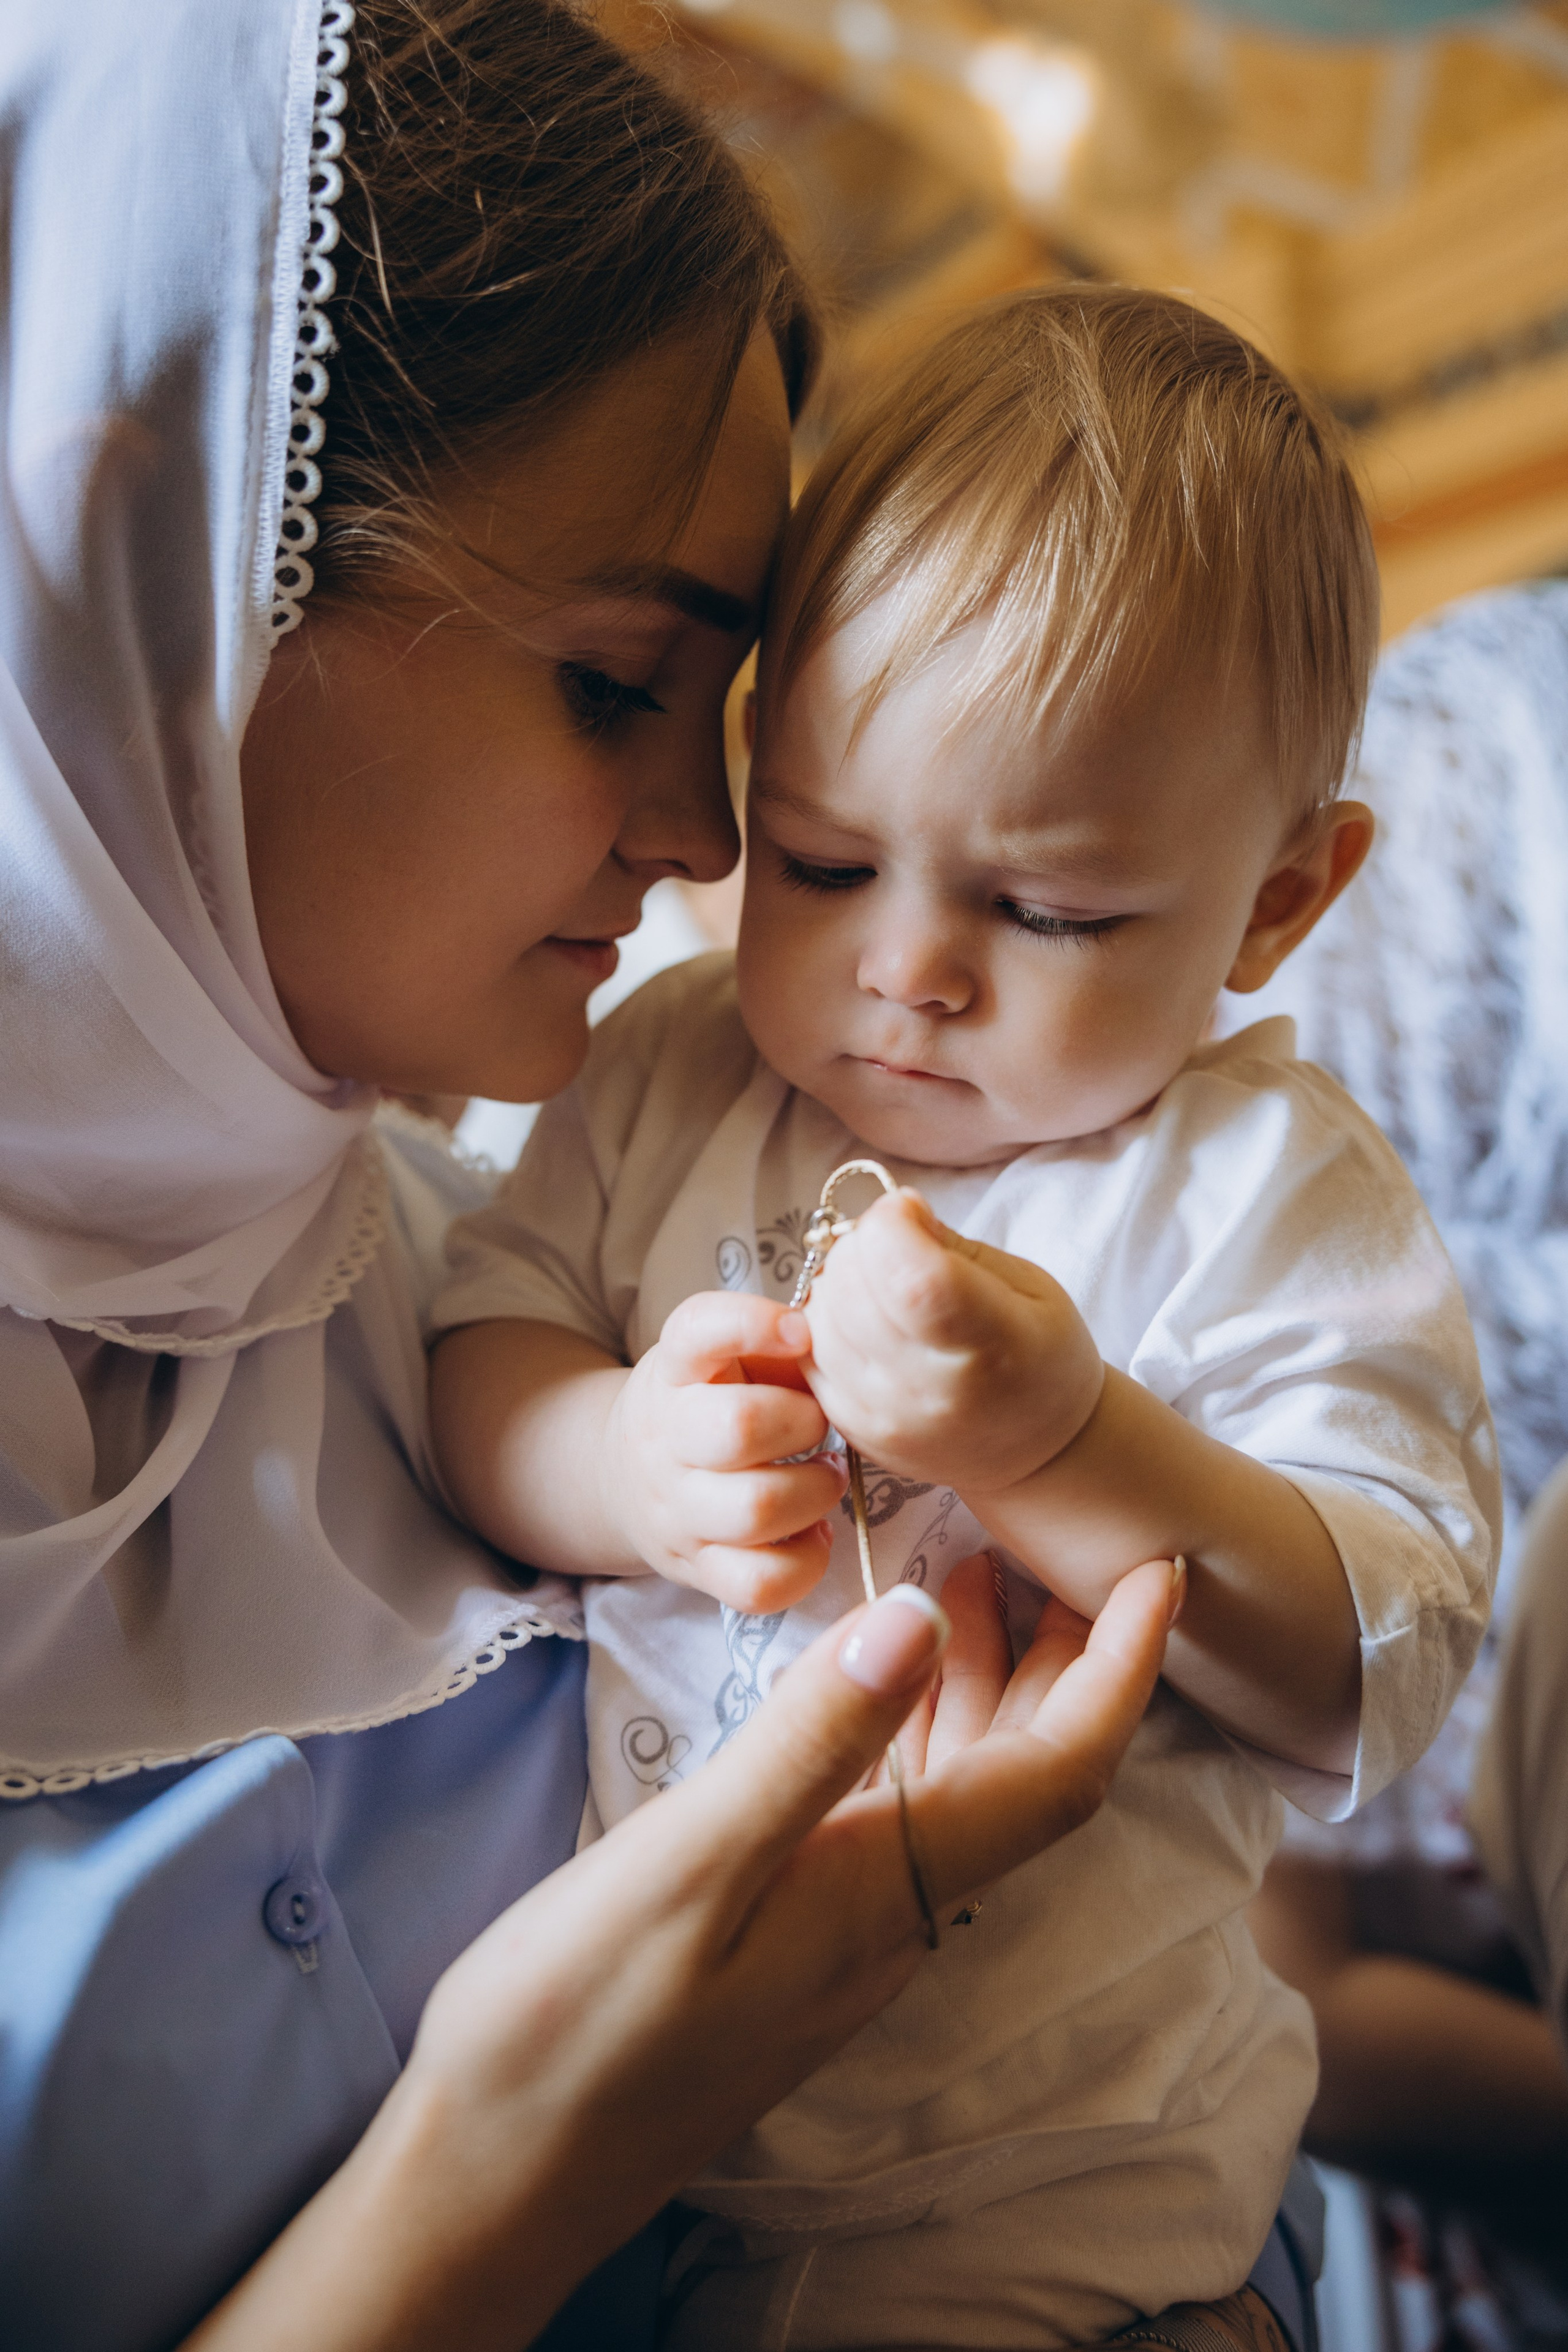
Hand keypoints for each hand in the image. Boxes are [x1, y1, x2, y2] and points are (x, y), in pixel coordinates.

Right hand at [185, 1558, 1176, 2351]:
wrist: (500, 2168)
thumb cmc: (577, 2022)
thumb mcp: (691, 1866)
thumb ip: (813, 1742)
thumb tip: (916, 1617)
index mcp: (892, 1893)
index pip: (1058, 1772)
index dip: (1121, 1668)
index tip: (1160, 1570)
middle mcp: (894, 1914)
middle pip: (1022, 1770)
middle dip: (1061, 1652)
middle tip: (1058, 1534)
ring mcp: (843, 1926)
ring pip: (955, 1783)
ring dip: (981, 1675)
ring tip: (969, 1564)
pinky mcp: (789, 1928)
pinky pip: (893, 1804)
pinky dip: (907, 1719)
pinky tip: (876, 1673)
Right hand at [602, 1290, 847, 1610]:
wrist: (625, 1476)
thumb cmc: (704, 1404)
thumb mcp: (725, 1358)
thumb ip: (781, 1351)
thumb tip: (848, 1363)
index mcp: (675, 1371)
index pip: (698, 1329)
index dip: (754, 1324)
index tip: (798, 1332)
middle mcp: (667, 1438)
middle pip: (739, 1426)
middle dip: (803, 1424)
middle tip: (817, 1428)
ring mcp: (678, 1511)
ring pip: (757, 1511)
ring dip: (815, 1493)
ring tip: (823, 1479)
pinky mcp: (697, 1569)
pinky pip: (760, 1584)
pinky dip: (806, 1561)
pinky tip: (813, 1533)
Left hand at [803, 1190, 1104, 1497]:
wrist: (1034, 1450)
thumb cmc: (1040, 1357)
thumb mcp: (1026, 1285)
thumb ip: (951, 1245)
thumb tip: (894, 1212)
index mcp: (991, 1346)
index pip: (909, 1276)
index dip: (892, 1224)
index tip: (909, 1211)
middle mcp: (927, 1390)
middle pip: (851, 1286)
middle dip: (864, 1243)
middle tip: (898, 1246)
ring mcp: (880, 1415)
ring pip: (817, 1315)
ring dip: (841, 1281)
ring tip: (884, 1286)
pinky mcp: (849, 1427)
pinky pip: (806, 1351)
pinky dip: (826, 1321)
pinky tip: (866, 1321)